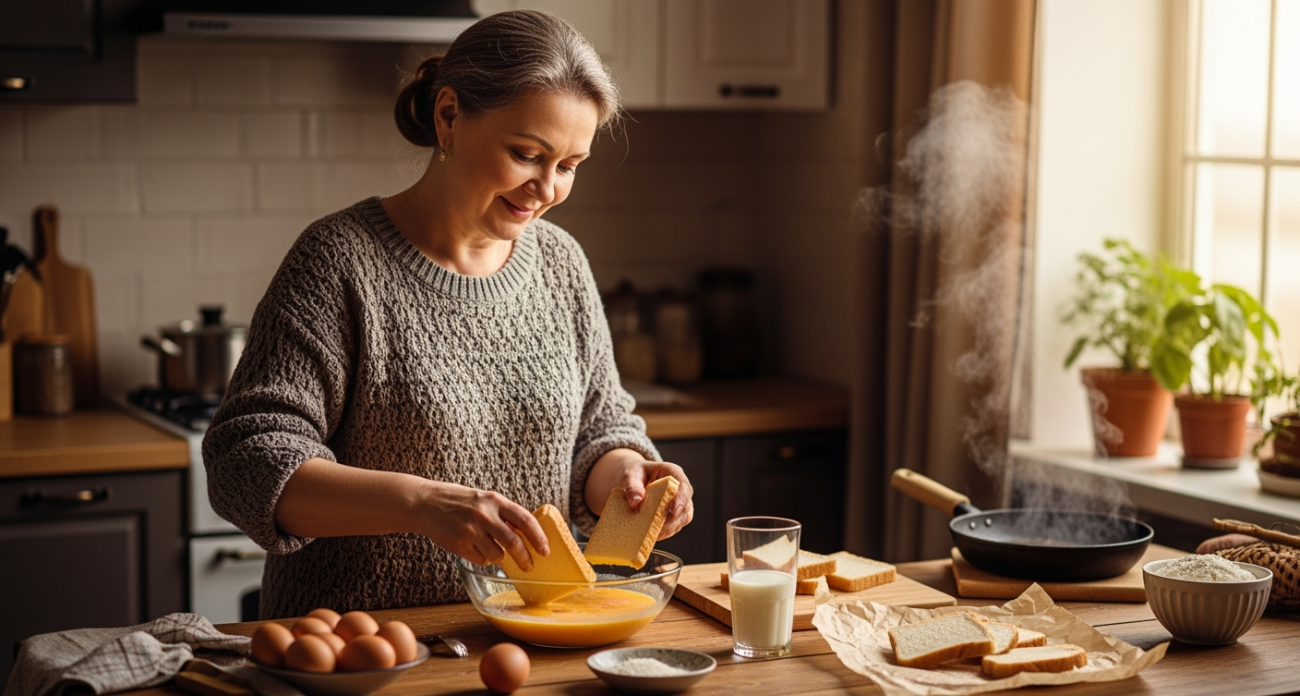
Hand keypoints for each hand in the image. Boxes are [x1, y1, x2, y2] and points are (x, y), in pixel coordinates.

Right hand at [414, 481, 549, 569]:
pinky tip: (473, 547)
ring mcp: (471, 531)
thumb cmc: (459, 502)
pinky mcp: (459, 545)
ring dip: (499, 557)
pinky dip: (482, 558)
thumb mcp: (484, 500)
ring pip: (497, 555)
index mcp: (495, 500)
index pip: (525, 520)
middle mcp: (484, 515)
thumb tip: (527, 534)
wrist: (425, 503)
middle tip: (529, 566)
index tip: (546, 550)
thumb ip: (503, 514)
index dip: (539, 537)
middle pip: (514, 542)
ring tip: (490, 547)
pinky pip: (481, 560)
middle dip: (525, 558)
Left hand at [612, 458, 694, 540]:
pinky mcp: (675, 516)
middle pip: (685, 506)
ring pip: (681, 519)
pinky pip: (674, 527)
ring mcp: (679, 503)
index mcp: (673, 473)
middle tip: (653, 525)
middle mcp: (680, 489)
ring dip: (667, 527)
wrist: (632, 480)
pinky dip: (663, 532)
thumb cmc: (633, 473)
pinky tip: (650, 533)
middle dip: (671, 518)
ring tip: (649, 530)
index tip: (672, 511)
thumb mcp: (629, 475)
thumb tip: (636, 503)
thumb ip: (632, 487)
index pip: (683, 486)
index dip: (681, 499)